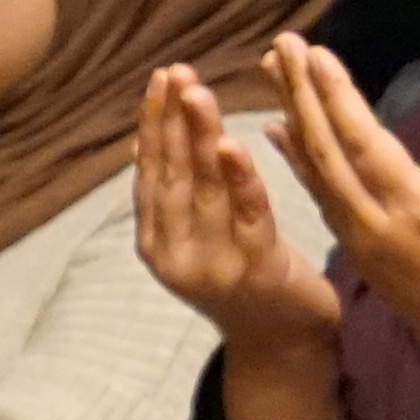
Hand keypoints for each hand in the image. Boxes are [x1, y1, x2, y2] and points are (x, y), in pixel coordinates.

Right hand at [139, 64, 342, 419]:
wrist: (281, 345)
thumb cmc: (243, 281)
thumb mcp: (196, 238)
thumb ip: (171, 197)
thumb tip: (138, 144)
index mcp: (156, 243)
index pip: (151, 171)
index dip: (154, 123)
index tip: (160, 79)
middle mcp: (175, 256)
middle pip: (173, 175)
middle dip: (174, 120)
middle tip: (178, 73)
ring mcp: (213, 265)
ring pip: (205, 189)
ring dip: (201, 137)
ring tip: (199, 93)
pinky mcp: (255, 270)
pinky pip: (247, 214)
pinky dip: (239, 179)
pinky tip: (232, 144)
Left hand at [265, 33, 419, 393]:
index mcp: (415, 213)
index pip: (365, 144)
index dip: (337, 97)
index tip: (313, 53)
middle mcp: (374, 225)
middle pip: (326, 151)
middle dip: (301, 94)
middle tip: (280, 45)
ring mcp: (360, 241)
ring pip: (315, 172)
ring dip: (292, 118)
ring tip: (271, 72)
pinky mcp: (358, 252)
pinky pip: (319, 196)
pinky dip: (297, 160)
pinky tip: (279, 131)